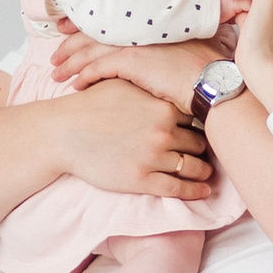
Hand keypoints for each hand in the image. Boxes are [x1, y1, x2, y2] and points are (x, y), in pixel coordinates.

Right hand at [48, 74, 215, 195]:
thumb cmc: (90, 106)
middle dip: (203, 147)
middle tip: (209, 153)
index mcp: (163, 107)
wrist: (63, 132)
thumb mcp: (123, 84)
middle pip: (199, 142)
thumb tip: (167, 80)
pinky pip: (179, 189)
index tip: (206, 128)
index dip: (201, 123)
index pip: (196, 117)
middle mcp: (164, 132)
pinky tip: (202, 192)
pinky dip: (194, 191)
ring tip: (206, 173)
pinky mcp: (143, 180)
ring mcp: (155, 157)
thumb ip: (149, 85)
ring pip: (193, 167)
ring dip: (204, 171)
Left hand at [51, 34, 212, 111]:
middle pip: (93, 33)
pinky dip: (84, 76)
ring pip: (91, 50)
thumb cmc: (204, 71)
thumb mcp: (183, 51)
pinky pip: (98, 68)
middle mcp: (138, 28)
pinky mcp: (131, 61)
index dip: (85, 26)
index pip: (108, 20)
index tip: (67, 32)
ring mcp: (134, 43)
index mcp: (148, 23)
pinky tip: (75, 85)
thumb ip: (163, 49)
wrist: (213, 80)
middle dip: (70, 45)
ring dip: (70, 63)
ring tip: (56, 74)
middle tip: (54, 57)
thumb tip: (155, 59)